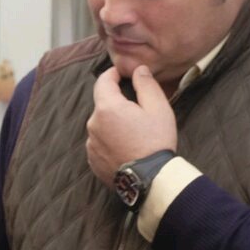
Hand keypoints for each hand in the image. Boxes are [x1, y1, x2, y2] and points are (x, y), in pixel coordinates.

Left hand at [86, 66, 176, 186]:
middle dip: (117, 103)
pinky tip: (126, 148)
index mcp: (107, 108)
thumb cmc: (156, 142)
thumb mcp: (158, 108)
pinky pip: (100, 143)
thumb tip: (137, 69)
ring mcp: (91, 144)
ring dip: (113, 124)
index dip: (113, 74)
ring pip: (101, 125)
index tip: (122, 74)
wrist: (151, 180)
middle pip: (103, 105)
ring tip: (134, 134)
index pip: (103, 81)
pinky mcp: (93, 160)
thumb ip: (146, 84)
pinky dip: (110, 142)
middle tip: (138, 111)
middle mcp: (93, 124)